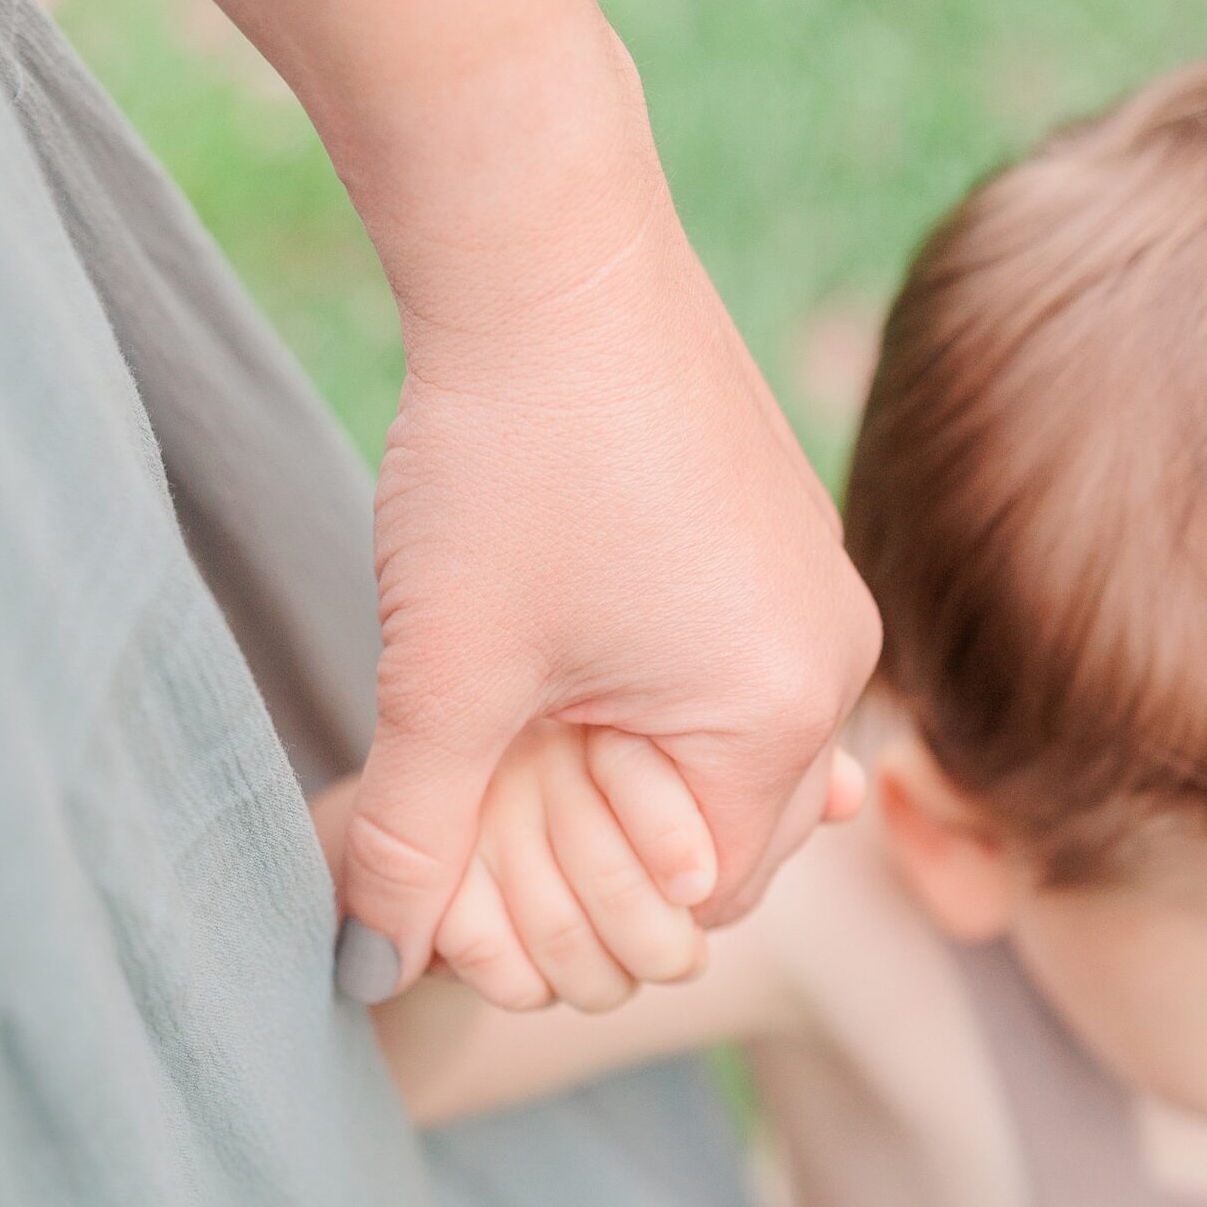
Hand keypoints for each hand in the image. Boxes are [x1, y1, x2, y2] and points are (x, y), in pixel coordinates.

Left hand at [336, 131, 879, 1002]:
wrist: (545, 243)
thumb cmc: (506, 459)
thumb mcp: (443, 679)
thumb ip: (413, 839)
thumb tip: (372, 963)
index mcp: (782, 715)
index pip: (699, 907)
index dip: (583, 915)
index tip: (484, 872)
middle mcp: (833, 661)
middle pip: (721, 845)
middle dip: (604, 854)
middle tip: (490, 812)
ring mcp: (814, 594)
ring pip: (719, 759)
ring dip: (620, 776)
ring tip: (518, 732)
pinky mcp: (776, 541)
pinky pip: (726, 678)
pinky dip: (648, 703)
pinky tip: (570, 672)